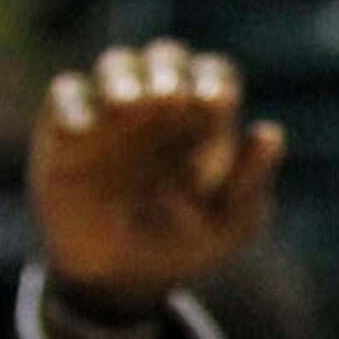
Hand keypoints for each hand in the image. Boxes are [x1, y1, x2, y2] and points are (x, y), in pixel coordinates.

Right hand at [30, 40, 282, 318]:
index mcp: (204, 117)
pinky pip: (66, 94)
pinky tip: (85, 128)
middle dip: (169, 70)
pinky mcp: (67, 125)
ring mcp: (112, 109)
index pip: (215, 76)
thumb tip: (271, 132)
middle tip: (170, 98)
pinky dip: (74, 104)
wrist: (123, 279)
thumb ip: (250, 183)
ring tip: (129, 103)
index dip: (215, 82)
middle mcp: (159, 102)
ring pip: (116, 65)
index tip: (217, 103)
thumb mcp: (229, 226)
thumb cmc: (185, 243)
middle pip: (166, 58)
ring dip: (123, 76)